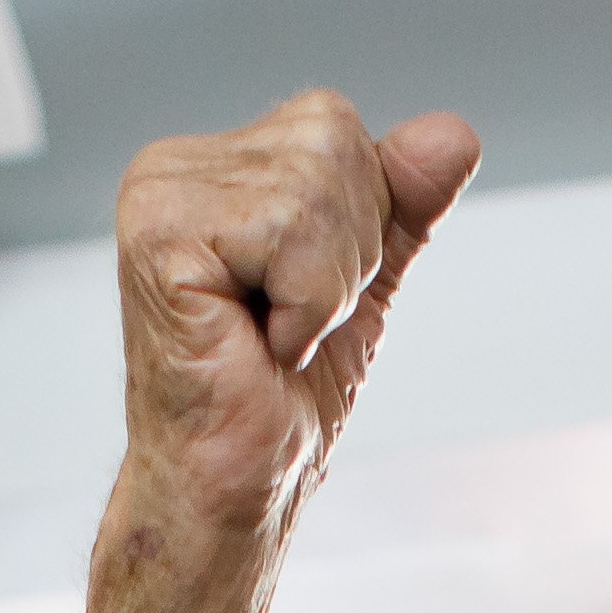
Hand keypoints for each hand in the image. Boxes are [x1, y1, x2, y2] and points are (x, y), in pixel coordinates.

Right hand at [113, 91, 479, 537]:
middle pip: (330, 141)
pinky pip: (289, 230)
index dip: (358, 222)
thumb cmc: (277, 398)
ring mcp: (157, 196)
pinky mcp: (159, 237)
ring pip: (316, 184)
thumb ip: (402, 202)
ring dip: (325, 288)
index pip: (334, 127)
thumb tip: (454, 136)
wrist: (236, 486)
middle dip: (346, 252)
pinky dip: (304, 305)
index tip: (304, 298)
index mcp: (211, 167)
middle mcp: (172, 168)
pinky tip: (257, 344)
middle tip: (291, 325)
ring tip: (274, 336)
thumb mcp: (362, 281)